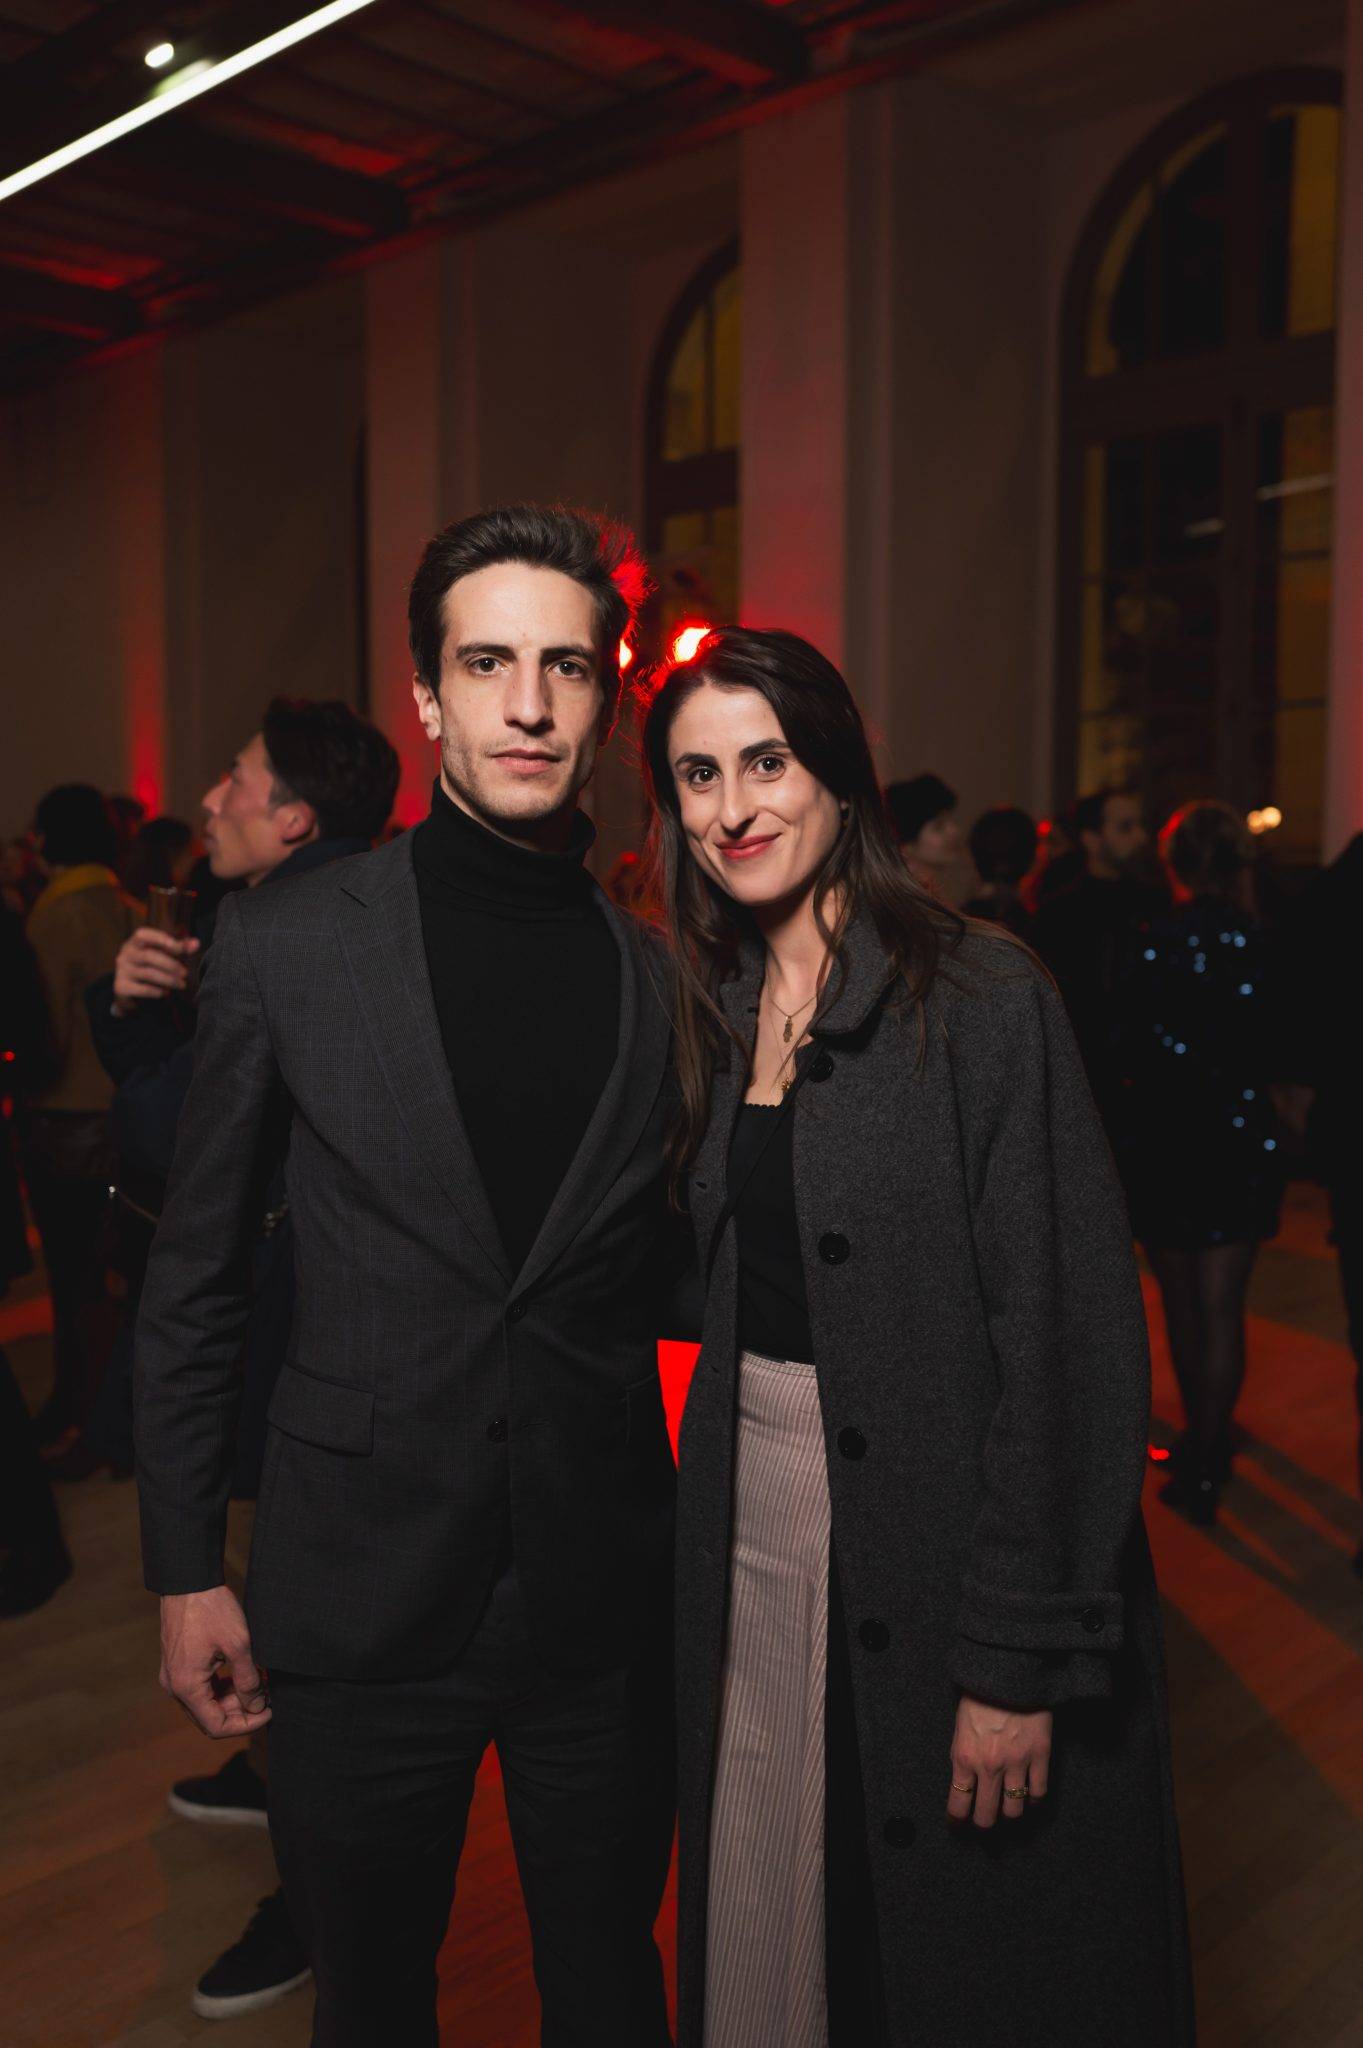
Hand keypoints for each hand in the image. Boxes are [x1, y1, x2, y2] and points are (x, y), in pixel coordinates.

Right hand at [112, 927, 199, 1015]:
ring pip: (148, 973)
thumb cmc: (151, 965)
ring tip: (181, 984)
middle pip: (149, 956)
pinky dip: (156, 991)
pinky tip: (166, 992)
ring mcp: (122, 970)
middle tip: (185, 973)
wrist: (130, 990)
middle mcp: (126, 954)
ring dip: (168, 979)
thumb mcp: (163, 953)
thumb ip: (179, 947)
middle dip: (170, 965)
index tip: (180, 949)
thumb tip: (196, 943)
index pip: (144, 934)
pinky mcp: (121, 987)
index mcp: (135, 941)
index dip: (162, 940)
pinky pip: (142, 989)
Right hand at [159, 1586, 270, 1737]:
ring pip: (206, 1702)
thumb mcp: (239, 1645)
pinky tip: (242, 1673)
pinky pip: (200, 1687)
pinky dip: (221, 1686)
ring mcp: (174, 1676)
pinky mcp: (177, 1664)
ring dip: (232, 1698)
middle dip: (241, 1710)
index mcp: (187, 1687)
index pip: (216, 1726)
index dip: (246, 1724)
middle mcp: (175, 1687)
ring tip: (259, 1682)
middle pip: (210, 1716)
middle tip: (267, 1693)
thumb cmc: (212, 1609)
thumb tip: (257, 1707)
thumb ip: (248, 1680)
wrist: (187, 1580)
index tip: (269, 1711)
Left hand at [947, 1694, 1050, 1828]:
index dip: (958, 1819)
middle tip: (985, 1822)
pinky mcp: (1041, 1755)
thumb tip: (967, 1783)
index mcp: (964, 1757)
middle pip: (987, 1816)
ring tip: (1008, 1808)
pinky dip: (1034, 1799)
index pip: (958, 1804)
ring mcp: (1017, 1763)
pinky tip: (1030, 1796)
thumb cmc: (981, 1694)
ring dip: (1010, 1813)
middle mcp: (989, 1767)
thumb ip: (964, 1756)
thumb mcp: (961, 1727)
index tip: (959, 1823)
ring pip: (1014, 1810)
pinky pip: (1039, 1792)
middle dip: (984, 1824)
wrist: (1010, 1670)